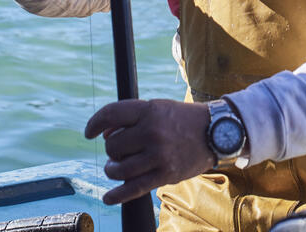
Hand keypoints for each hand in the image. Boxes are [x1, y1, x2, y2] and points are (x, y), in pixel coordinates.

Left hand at [85, 99, 213, 203]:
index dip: (94, 123)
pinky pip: (132, 189)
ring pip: (119, 168)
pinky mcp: (165, 175)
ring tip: (117, 167)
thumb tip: (105, 133)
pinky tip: (108, 197)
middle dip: (112, 149)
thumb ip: (133, 118)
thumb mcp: (159, 108)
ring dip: (113, 169)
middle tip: (120, 150)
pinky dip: (116, 195)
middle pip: (113, 145)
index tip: (89, 133)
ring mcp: (158, 154)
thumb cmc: (183, 119)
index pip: (111, 113)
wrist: (216, 132)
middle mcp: (152, 131)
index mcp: (150, 110)